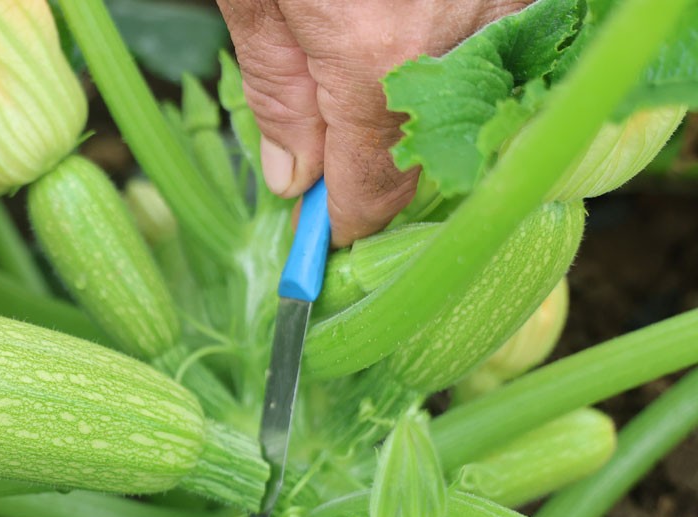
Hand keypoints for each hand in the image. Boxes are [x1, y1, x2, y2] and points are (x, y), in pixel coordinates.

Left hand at [218, 0, 528, 242]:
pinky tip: (406, 28)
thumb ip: (276, 88)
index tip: (321, 233)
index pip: (372, 187)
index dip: (342, 220)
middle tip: (325, 139)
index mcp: (375, 56)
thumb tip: (291, 176)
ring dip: (413, 98)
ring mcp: (501, 8)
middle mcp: (455, 42)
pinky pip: (491, 48)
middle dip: (371, 154)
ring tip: (360, 55)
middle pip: (418, 148)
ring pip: (460, 98)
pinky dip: (452, 57)